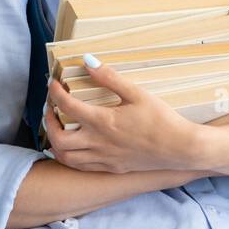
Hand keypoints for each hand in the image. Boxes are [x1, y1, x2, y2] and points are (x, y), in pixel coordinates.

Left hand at [43, 53, 207, 173]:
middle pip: (58, 138)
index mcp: (103, 122)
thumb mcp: (137, 93)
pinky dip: (70, 157)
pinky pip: (82, 167)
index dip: (55, 93)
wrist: (179, 148)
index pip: (67, 106)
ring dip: (55, 142)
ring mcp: (104, 158)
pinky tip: (73, 148)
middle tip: (51, 109)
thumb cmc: (161, 119)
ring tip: (57, 129)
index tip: (53, 84)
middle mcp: (98, 143)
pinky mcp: (111, 168)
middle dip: (48, 122)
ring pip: (66, 156)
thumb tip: (88, 60)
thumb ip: (110, 78)